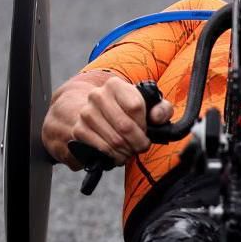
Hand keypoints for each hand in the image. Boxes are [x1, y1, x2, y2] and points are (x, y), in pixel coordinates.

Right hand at [42, 73, 173, 169]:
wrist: (96, 116)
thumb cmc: (127, 112)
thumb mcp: (148, 106)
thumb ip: (161, 109)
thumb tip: (156, 117)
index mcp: (115, 85)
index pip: (135, 106)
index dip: (144, 124)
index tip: (146, 131)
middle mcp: (97, 95)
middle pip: (125, 126)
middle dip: (138, 142)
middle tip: (141, 147)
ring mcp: (85, 113)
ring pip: (114, 140)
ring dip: (127, 151)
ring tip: (130, 151)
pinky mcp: (79, 130)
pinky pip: (102, 149)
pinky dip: (114, 156)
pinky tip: (118, 154)